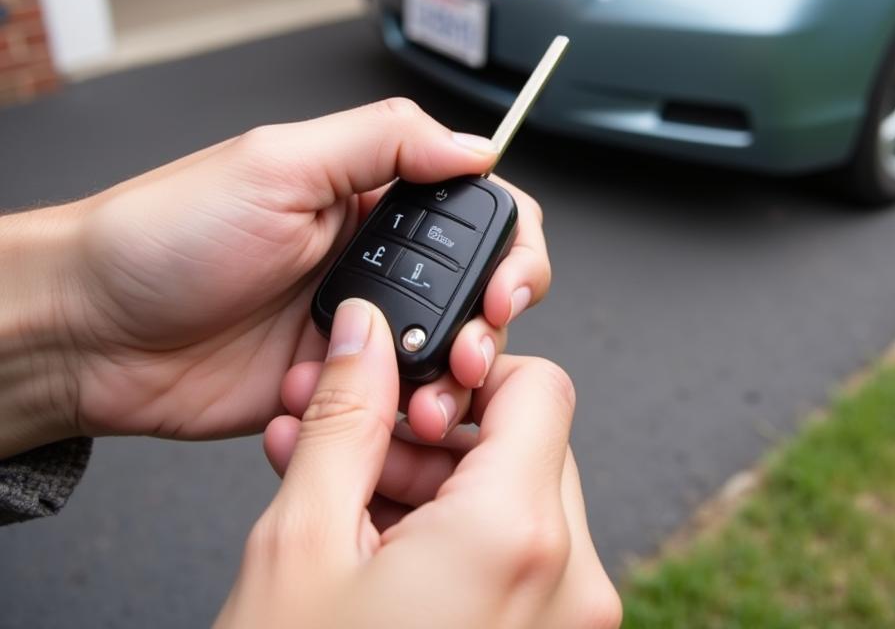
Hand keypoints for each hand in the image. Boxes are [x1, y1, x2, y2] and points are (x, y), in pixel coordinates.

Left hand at [0, 99, 549, 454]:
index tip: (505, 284)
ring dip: (449, 378)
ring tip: (423, 395)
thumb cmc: (165, 234)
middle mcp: (374, 258)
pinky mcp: (332, 385)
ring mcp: (356, 327)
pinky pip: (390, 405)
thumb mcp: (278, 163)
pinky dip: (387, 415)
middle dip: (493, 321)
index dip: (512, 246)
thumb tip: (477, 145)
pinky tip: (346, 406)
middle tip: (476, 344)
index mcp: (370, 195)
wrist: (88, 331)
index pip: (476, 209)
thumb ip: (385, 141)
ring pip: (445, 354)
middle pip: (478, 287)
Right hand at [217, 299, 620, 628]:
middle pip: (527, 445)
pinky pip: (518, 565)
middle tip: (352, 454)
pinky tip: (376, 558)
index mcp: (519, 536)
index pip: (541, 385)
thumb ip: (345, 416)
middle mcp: (569, 584)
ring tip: (346, 509)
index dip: (473, 370)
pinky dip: (456, 545)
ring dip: (436, 492)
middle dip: (436, 439)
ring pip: (518, 505)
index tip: (410, 389)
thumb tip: (365, 334)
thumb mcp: (302, 543)